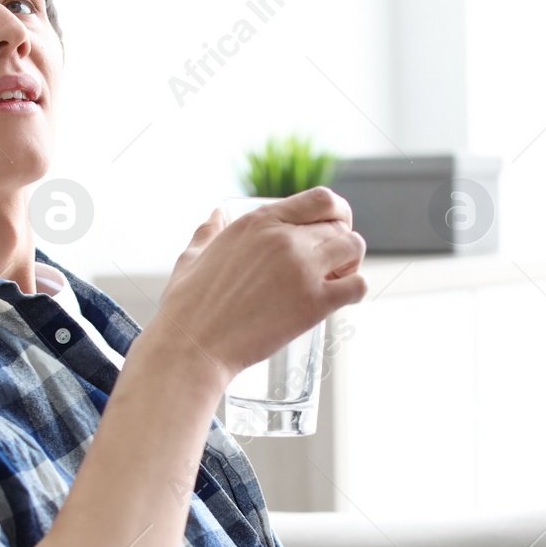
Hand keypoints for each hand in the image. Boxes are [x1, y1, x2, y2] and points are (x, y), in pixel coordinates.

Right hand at [151, 186, 366, 382]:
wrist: (193, 347)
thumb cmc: (187, 308)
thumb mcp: (192, 257)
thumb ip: (208, 232)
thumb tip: (215, 215)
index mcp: (259, 221)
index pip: (321, 199)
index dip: (336, 213)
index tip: (333, 229)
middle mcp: (285, 238)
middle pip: (339, 227)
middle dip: (339, 245)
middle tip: (330, 266)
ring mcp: (302, 269)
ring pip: (354, 248)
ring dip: (351, 263)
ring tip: (336, 280)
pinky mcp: (314, 303)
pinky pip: (358, 285)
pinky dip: (356, 290)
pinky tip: (341, 299)